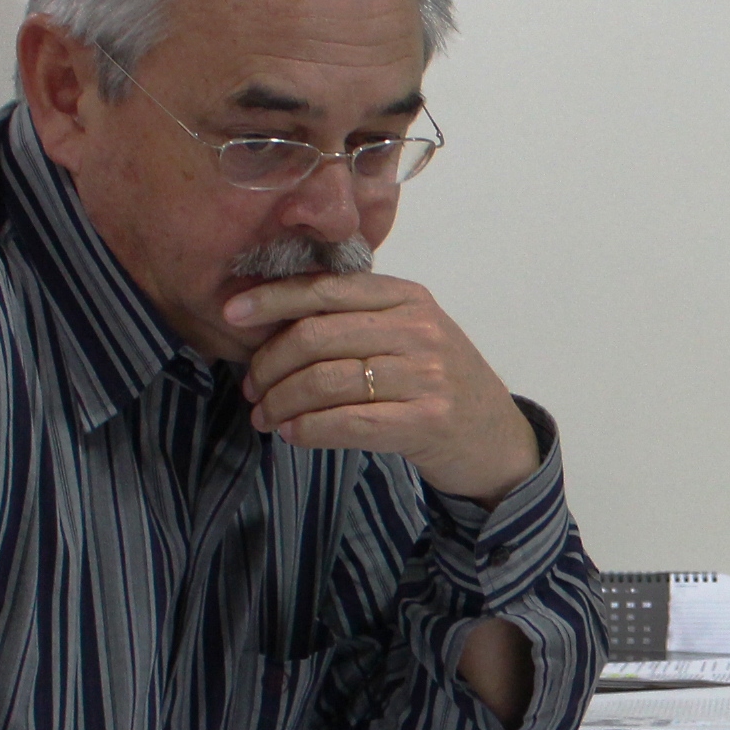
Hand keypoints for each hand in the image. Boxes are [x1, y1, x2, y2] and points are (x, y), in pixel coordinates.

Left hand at [226, 272, 539, 504]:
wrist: (497, 440)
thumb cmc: (439, 385)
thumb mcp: (410, 336)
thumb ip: (357, 319)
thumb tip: (272, 320)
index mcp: (408, 298)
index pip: (326, 289)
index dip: (272, 299)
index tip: (232, 313)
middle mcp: (419, 329)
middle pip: (316, 336)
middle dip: (269, 364)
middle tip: (251, 389)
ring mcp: (427, 375)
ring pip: (326, 381)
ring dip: (282, 402)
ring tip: (266, 417)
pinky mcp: (428, 420)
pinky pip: (349, 421)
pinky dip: (310, 429)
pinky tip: (292, 434)